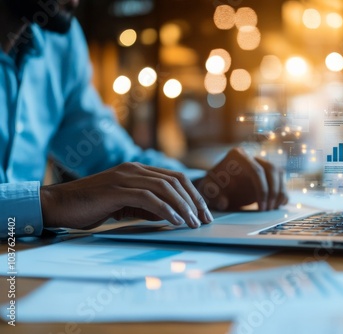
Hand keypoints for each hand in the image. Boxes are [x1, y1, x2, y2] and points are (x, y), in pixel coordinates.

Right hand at [40, 162, 212, 229]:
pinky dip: (166, 209)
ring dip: (184, 206)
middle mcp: (134, 169)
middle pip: (175, 181)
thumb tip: (171, 215)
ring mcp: (125, 177)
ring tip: (194, 223)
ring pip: (165, 188)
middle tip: (205, 219)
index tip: (203, 212)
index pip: (174, 178)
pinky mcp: (116, 190)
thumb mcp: (125, 205)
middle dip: (194, 200)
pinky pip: (148, 198)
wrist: (59, 204)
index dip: (193, 194)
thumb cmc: (91, 206)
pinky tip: (176, 221)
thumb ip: (147, 206)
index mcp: (138, 170)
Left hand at [196, 147, 287, 210]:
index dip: (262, 189)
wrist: (217, 188)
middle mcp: (251, 156)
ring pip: (279, 173)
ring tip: (272, 209)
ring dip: (279, 192)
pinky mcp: (267, 173)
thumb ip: (212, 195)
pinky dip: (282, 193)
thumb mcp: (208, 191)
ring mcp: (260, 163)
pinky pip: (281, 179)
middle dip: (273, 191)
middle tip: (268, 209)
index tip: (261, 208)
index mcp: (237, 156)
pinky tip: (277, 206)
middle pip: (272, 169)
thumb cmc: (212, 188)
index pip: (256, 170)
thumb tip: (223, 202)